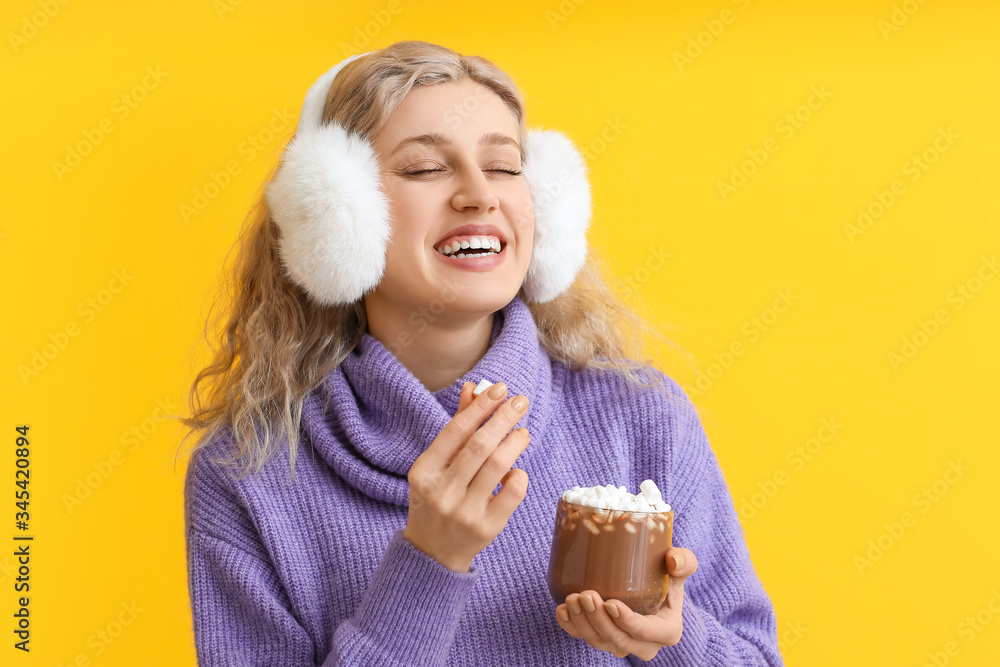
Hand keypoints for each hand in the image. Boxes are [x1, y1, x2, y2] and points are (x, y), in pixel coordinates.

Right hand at [404, 381, 530, 572]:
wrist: (433, 552)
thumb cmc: (436, 497)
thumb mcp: (437, 465)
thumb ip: (456, 428)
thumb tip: (473, 389)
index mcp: (425, 471)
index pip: (456, 430)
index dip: (480, 407)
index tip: (500, 388)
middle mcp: (442, 491)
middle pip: (480, 445)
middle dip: (503, 418)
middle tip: (520, 401)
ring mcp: (464, 511)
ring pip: (498, 465)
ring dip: (515, 441)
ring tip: (522, 432)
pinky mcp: (487, 527)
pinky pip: (512, 492)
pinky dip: (519, 474)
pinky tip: (516, 469)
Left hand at [554, 547, 697, 659]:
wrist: (651, 587)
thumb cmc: (666, 576)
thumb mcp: (680, 568)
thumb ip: (684, 562)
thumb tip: (673, 559)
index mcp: (667, 631)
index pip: (645, 632)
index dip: (627, 622)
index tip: (610, 603)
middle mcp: (644, 644)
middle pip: (617, 640)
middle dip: (598, 620)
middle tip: (585, 595)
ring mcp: (621, 644)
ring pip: (598, 641)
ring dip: (582, 622)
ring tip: (572, 598)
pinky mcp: (602, 639)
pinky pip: (583, 638)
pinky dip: (570, 626)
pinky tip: (562, 610)